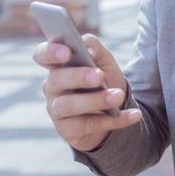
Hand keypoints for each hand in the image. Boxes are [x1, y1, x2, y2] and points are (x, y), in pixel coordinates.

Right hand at [33, 35, 140, 151]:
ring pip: (69, 105)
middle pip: (56, 80)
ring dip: (95, 100)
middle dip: (77, 77)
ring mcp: (56, 110)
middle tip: (98, 76)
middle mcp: (52, 87)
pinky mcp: (67, 130)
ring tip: (117, 96)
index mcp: (57, 65)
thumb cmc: (104, 82)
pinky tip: (133, 115)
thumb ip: (95, 49)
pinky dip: (114, 120)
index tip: (66, 52)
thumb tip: (88, 45)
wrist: (113, 112)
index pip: (42, 55)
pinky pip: (89, 125)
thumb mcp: (104, 63)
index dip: (49, 52)